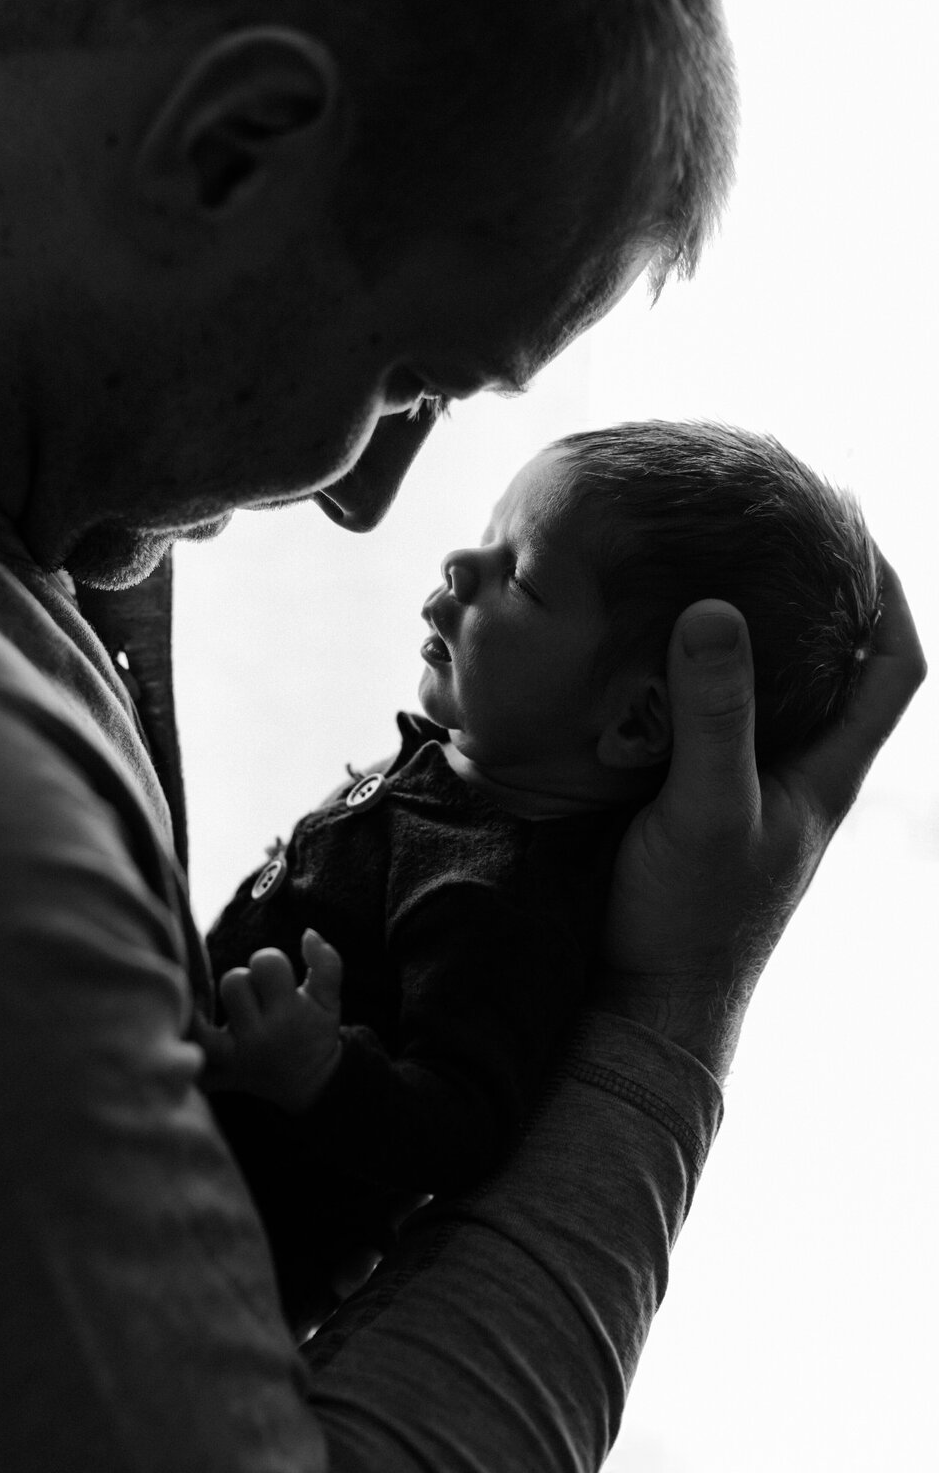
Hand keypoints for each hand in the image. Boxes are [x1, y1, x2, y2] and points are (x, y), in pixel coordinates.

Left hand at [199, 930, 343, 1111]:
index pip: (266, 963)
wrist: (311, 1084)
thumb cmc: (316, 1032)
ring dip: (217, 1005)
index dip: (271, 961)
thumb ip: (327, 962)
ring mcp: (236, 1055)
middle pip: (233, 981)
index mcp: (289, 1012)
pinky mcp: (221, 1072)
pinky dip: (188, 1040)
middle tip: (259, 996)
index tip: (279, 977)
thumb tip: (308, 933)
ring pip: (211, 1008)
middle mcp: (260, 1034)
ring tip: (236, 1010)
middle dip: (246, 981)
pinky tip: (188, 1021)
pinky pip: (194, 1054)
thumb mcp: (329, 999)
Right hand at [595, 559, 925, 1076]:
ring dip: (741, 627)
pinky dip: (678, 670)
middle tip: (762, 526)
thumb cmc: (690, 922)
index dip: (889, 595)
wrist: (637, 1003)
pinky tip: (636, 643)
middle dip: (811, 591)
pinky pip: (692, 714)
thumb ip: (716, 716)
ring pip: (756, 686)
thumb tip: (716, 610)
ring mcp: (736, 784)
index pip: (893, 667)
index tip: (850, 529)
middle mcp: (790, 770)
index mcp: (826, 771)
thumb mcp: (708, 808)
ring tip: (698, 563)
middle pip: (829, 662)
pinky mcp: (680, 795)